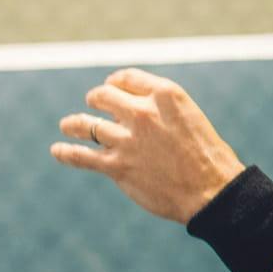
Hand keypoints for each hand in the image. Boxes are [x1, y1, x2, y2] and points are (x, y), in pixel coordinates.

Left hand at [50, 68, 245, 224]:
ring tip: (68, 125)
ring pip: (85, 124)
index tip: (111, 86)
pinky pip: (80, 156)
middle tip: (94, 104)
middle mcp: (143, 113)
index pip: (127, 78)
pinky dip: (65, 153)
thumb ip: (163, 111)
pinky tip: (58, 150)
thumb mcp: (191, 119)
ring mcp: (127, 140)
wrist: (214, 193)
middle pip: (102, 96)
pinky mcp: (117, 166)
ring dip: (73, 123)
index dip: (115, 82)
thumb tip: (136, 112)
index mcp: (165, 96)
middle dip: (96, 99)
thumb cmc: (209, 158)